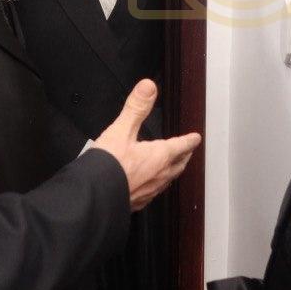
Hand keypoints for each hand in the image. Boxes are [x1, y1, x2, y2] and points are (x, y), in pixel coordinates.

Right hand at [95, 79, 200, 209]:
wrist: (94, 197)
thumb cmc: (108, 166)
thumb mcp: (121, 130)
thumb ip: (136, 108)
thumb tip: (148, 87)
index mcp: (158, 156)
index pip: (179, 146)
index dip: (189, 140)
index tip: (196, 138)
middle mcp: (158, 175)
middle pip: (177, 165)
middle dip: (184, 156)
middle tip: (188, 151)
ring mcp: (148, 191)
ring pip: (167, 180)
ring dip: (173, 171)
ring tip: (173, 167)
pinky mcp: (137, 202)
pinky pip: (153, 193)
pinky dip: (157, 185)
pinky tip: (150, 186)